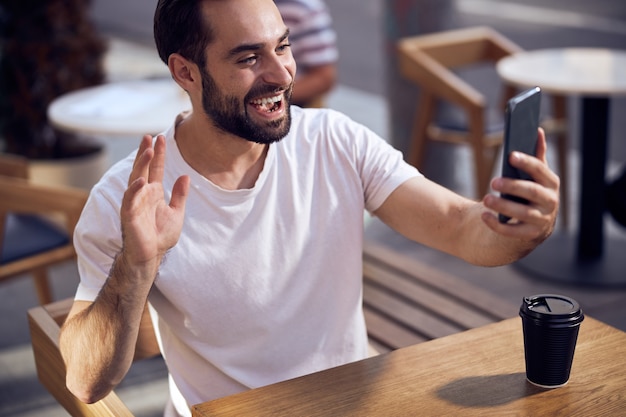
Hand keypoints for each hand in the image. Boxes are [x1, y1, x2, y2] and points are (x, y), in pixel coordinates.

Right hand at [120, 135, 189, 273]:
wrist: (152, 255)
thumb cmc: (160, 235)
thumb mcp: (176, 212)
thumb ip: (180, 195)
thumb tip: (186, 176)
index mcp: (153, 192)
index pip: (156, 169)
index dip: (158, 154)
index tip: (160, 138)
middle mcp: (142, 194)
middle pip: (143, 169)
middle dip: (146, 153)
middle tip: (149, 137)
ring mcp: (135, 204)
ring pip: (135, 180)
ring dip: (141, 165)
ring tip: (148, 151)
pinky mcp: (129, 216)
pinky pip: (130, 200)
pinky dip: (134, 190)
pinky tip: (141, 180)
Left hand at [482, 128, 559, 242]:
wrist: (534, 225)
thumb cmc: (530, 192)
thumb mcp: (535, 175)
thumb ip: (537, 155)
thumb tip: (537, 130)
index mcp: (551, 183)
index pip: (540, 170)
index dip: (527, 162)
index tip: (510, 155)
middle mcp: (550, 202)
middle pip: (531, 192)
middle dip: (512, 185)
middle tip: (493, 181)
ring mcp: (541, 220)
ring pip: (522, 213)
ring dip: (503, 206)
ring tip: (486, 199)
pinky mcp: (530, 235)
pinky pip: (512, 231)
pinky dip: (497, 224)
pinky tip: (484, 216)